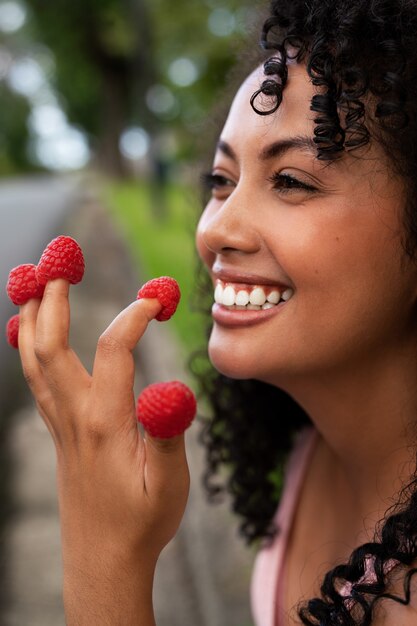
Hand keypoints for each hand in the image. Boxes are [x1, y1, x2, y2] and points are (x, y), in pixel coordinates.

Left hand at [17, 279, 189, 624]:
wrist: (103, 559)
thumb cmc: (143, 521)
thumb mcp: (170, 483)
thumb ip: (169, 433)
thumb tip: (175, 389)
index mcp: (106, 422)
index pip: (115, 350)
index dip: (135, 315)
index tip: (157, 297)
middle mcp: (75, 417)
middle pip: (50, 346)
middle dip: (51, 299)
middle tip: (57, 262)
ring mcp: (61, 424)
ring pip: (33, 361)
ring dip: (32, 318)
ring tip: (35, 284)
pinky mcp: (60, 433)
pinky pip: (36, 380)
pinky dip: (30, 347)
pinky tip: (33, 335)